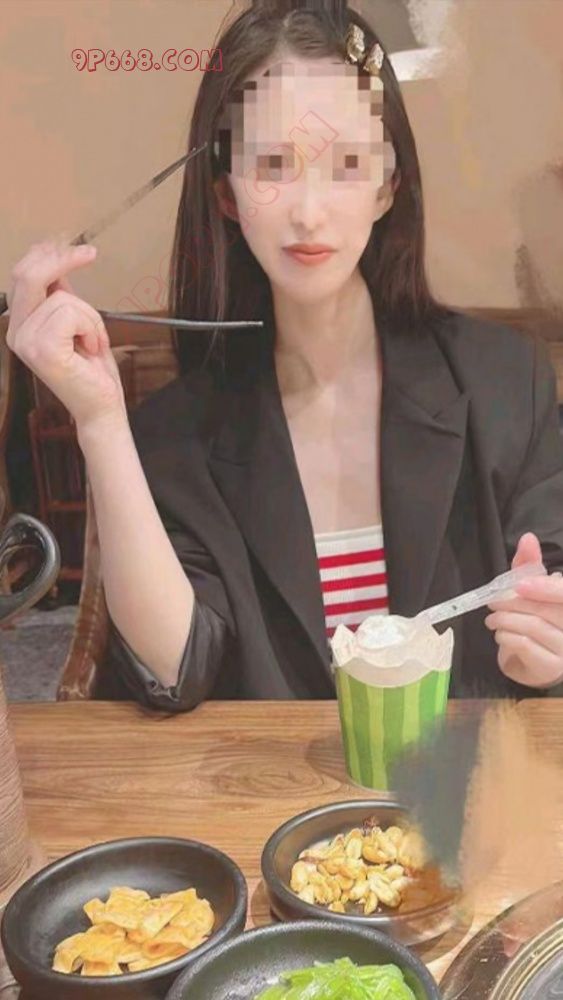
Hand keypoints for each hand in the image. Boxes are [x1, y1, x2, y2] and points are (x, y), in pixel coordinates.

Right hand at [5, 240, 126, 430]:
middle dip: (63, 258)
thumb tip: (57, 260)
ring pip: (62, 297)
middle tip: (90, 253)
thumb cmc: (92, 368)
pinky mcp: (41, 349)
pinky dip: (91, 326)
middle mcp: (15, 332)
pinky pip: (70, 312)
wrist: (101, 405)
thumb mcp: (77, 321)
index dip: (47, 253)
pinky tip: (90, 348)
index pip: (23, 275)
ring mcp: (25, 341)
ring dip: (90, 316)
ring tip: (92, 341)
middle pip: (29, 274)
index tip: (76, 246)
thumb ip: (62, 294)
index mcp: (20, 324)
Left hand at [485, 531, 562, 687]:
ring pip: (533, 627)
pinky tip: (500, 634)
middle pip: (545, 610)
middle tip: (492, 602)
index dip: (545, 588)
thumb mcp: (532, 590)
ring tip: (492, 618)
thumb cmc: (537, 619)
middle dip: (512, 603)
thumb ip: (529, 565)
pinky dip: (506, 636)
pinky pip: (525, 646)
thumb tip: (528, 538)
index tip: (519, 585)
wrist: (536, 660)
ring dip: (504, 620)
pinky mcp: (551, 667)